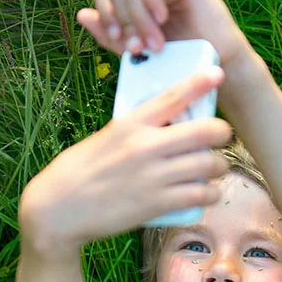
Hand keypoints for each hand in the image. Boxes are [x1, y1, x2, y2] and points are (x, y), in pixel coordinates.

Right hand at [18, 67, 232, 254]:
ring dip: (219, 166)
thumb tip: (173, 126)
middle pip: (206, 131)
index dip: (200, 82)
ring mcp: (153, 175)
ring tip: (214, 169)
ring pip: (210, 164)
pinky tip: (208, 192)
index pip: (174, 96)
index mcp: (132, 122)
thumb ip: (139, 129)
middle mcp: (146, 145)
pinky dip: (211, 193)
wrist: (59, 208)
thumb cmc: (82, 169)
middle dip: (222, 132)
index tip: (217, 74)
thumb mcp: (108, 136)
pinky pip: (201, 194)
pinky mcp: (157, 204)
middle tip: (220, 138)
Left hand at [76, 0, 251, 72]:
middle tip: (140, 49)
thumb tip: (81, 14)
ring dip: (139, 20)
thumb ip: (110, 34)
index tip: (119, 41)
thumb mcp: (137, 52)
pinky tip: (162, 18)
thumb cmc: (179, 62)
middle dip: (124, 24)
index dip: (105, 15)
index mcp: (134, 2)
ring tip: (156, 43)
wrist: (213, 67)